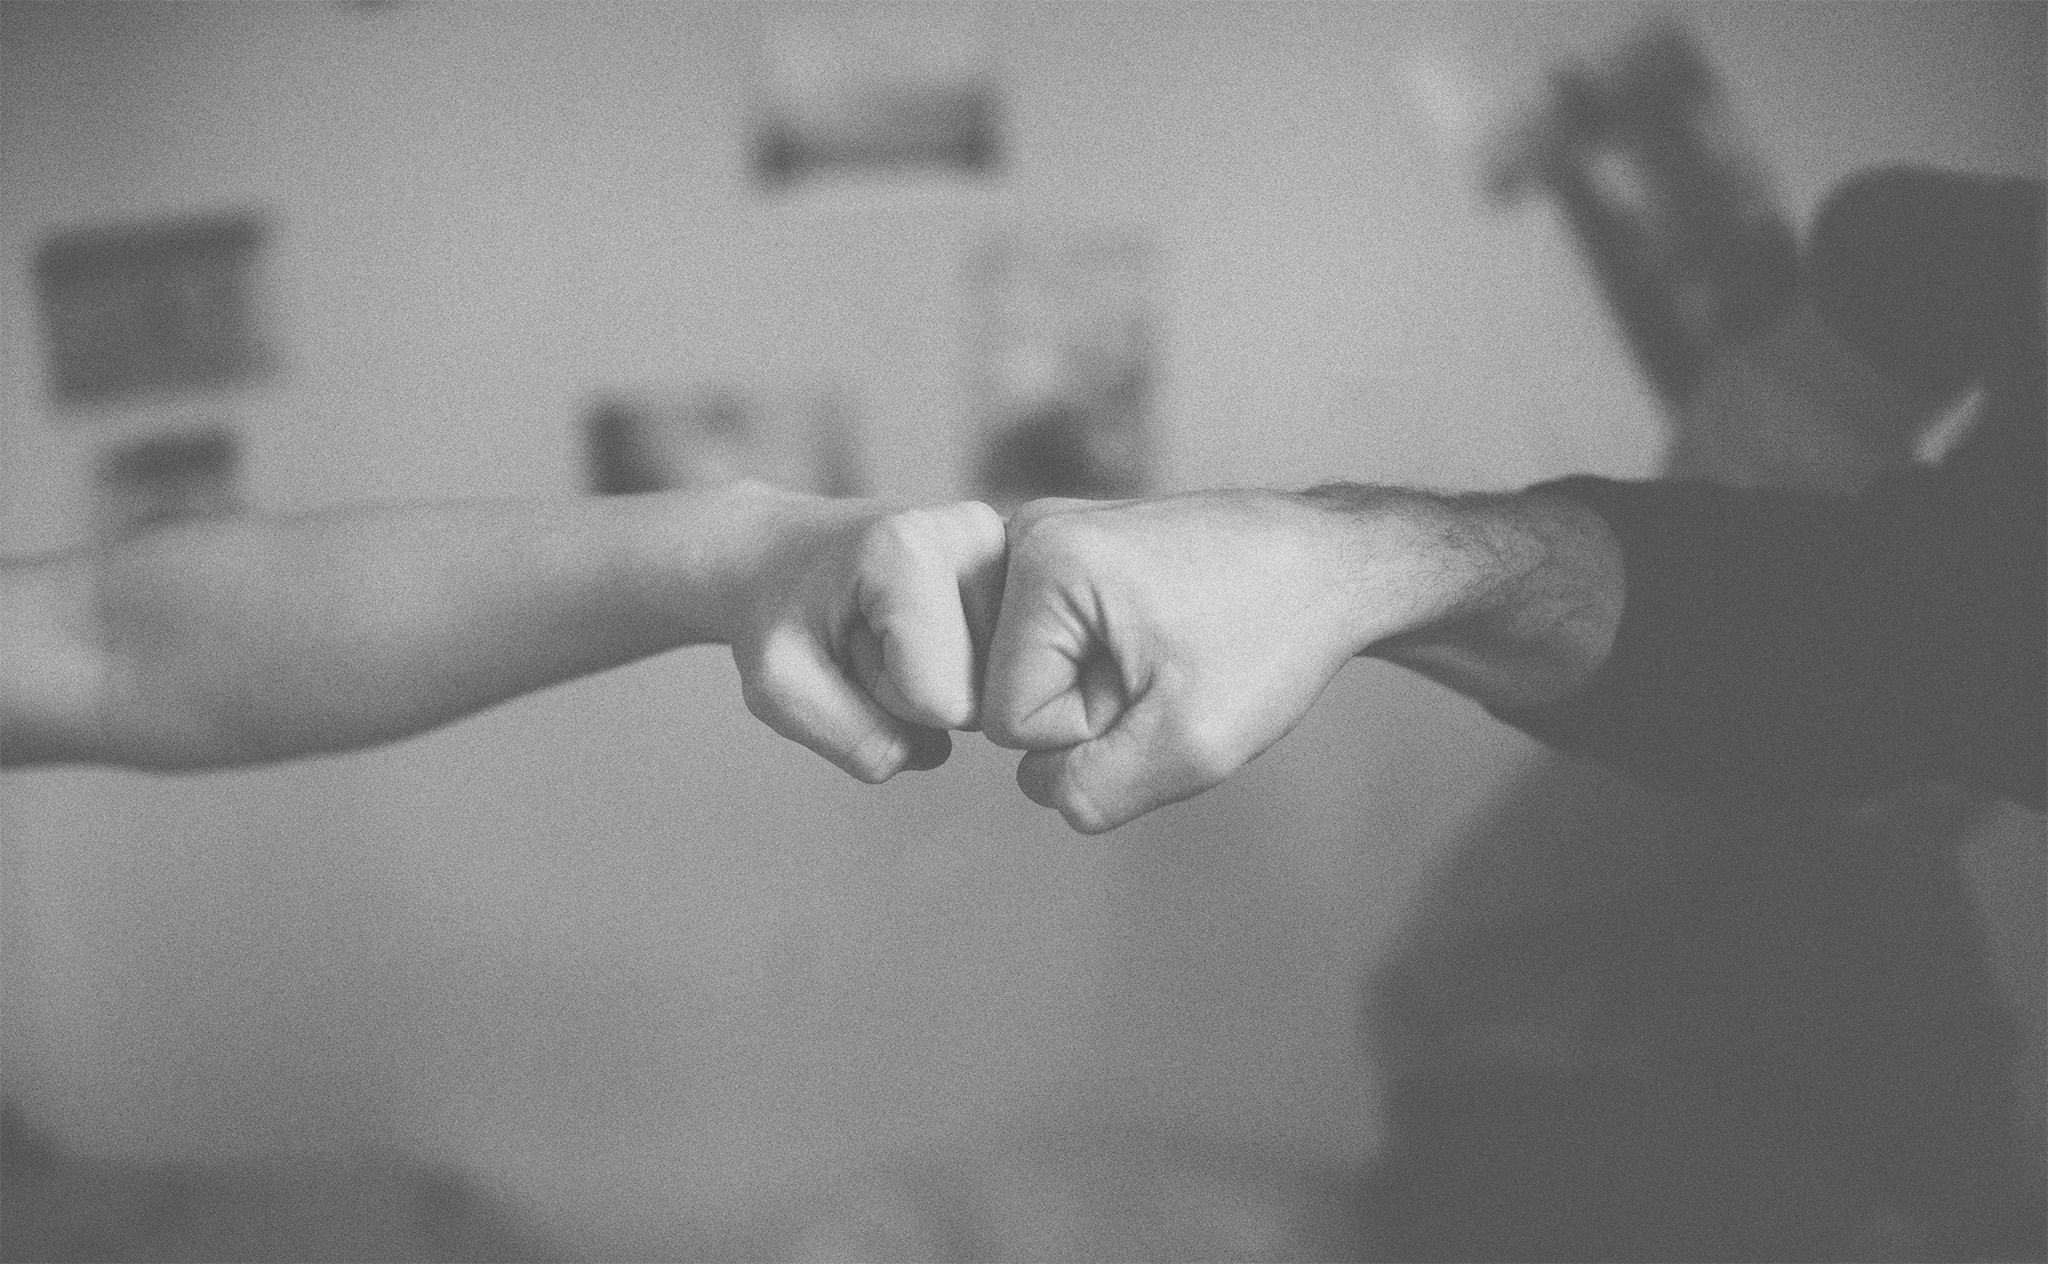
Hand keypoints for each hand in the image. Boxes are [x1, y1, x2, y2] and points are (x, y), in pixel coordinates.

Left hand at [722, 486, 1006, 782]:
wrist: (777, 551)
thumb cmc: (774, 613)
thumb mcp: (778, 689)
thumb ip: (858, 740)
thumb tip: (936, 750)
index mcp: (909, 548)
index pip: (940, 701)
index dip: (884, 699)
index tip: (846, 646)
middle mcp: (976, 533)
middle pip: (978, 694)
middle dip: (914, 692)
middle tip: (865, 637)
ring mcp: (1007, 547)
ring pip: (997, 685)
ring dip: (937, 679)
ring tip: (885, 629)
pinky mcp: (1019, 565)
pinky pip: (1005, 665)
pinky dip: (958, 664)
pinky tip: (921, 625)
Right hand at [981, 491, 1377, 832]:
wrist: (1332, 566)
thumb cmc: (1276, 633)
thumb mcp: (1191, 744)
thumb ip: (1091, 792)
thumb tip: (1041, 784)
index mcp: (1043, 560)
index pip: (1010, 719)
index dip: (1091, 729)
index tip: (1162, 682)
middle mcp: (1027, 533)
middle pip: (1010, 692)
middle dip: (1091, 707)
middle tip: (1169, 667)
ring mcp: (1045, 538)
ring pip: (1031, 675)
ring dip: (1100, 688)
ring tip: (1166, 651)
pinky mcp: (1066, 553)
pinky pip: (1052, 649)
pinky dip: (1103, 663)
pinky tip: (1156, 638)